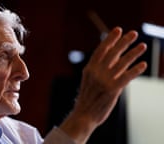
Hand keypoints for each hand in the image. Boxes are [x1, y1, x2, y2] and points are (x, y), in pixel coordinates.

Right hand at [60, 26, 146, 143]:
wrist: (83, 115)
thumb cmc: (88, 98)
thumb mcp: (90, 80)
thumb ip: (102, 69)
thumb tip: (116, 57)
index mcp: (89, 69)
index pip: (100, 50)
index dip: (110, 39)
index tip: (118, 30)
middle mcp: (96, 73)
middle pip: (111, 53)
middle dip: (123, 42)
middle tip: (133, 33)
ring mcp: (104, 81)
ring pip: (121, 63)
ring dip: (133, 53)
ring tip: (142, 46)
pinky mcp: (112, 90)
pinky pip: (125, 77)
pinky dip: (135, 70)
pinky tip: (142, 64)